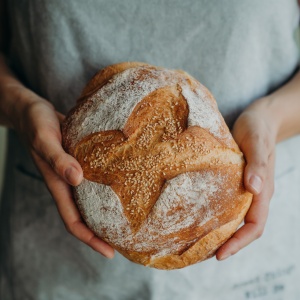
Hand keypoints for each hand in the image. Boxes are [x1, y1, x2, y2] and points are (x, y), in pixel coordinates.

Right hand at [13, 87, 113, 257]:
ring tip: (125, 220)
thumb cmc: (36, 123)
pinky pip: (92, 182)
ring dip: (103, 214)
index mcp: (57, 185)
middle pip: (83, 217)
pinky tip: (119, 187)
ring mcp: (73, 174)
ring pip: (88, 202)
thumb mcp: (45, 139)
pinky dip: (104, 190)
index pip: (73, 221)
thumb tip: (77, 180)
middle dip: (101, 233)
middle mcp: (66, 184)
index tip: (109, 252)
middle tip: (124, 241)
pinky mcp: (79, 162)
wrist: (32, 110)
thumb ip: (58, 159)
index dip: (89, 239)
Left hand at [216, 98, 277, 259]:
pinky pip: (228, 203)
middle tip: (202, 253)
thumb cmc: (258, 129)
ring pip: (235, 218)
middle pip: (243, 228)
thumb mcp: (256, 143)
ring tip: (199, 241)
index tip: (219, 255)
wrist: (259, 119)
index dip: (239, 242)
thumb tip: (254, 188)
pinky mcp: (235, 180)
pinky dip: (217, 214)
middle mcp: (254, 193)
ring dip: (221, 232)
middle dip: (227, 243)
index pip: (254, 226)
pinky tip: (201, 215)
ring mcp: (245, 188)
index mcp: (262, 190)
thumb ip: (257, 165)